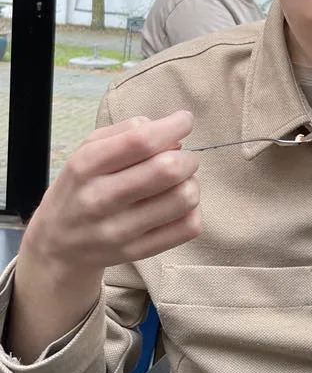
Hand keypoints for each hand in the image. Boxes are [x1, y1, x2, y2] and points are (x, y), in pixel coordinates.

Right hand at [22, 110, 200, 276]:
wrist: (57, 244)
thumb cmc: (81, 186)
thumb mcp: (88, 150)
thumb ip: (128, 131)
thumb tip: (173, 135)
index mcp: (87, 165)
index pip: (141, 141)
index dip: (173, 126)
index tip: (185, 121)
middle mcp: (100, 198)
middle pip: (167, 170)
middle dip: (187, 158)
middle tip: (183, 158)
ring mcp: (119, 230)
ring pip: (183, 199)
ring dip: (191, 184)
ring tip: (179, 183)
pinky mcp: (137, 252)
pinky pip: (187, 227)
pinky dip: (193, 210)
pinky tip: (178, 205)